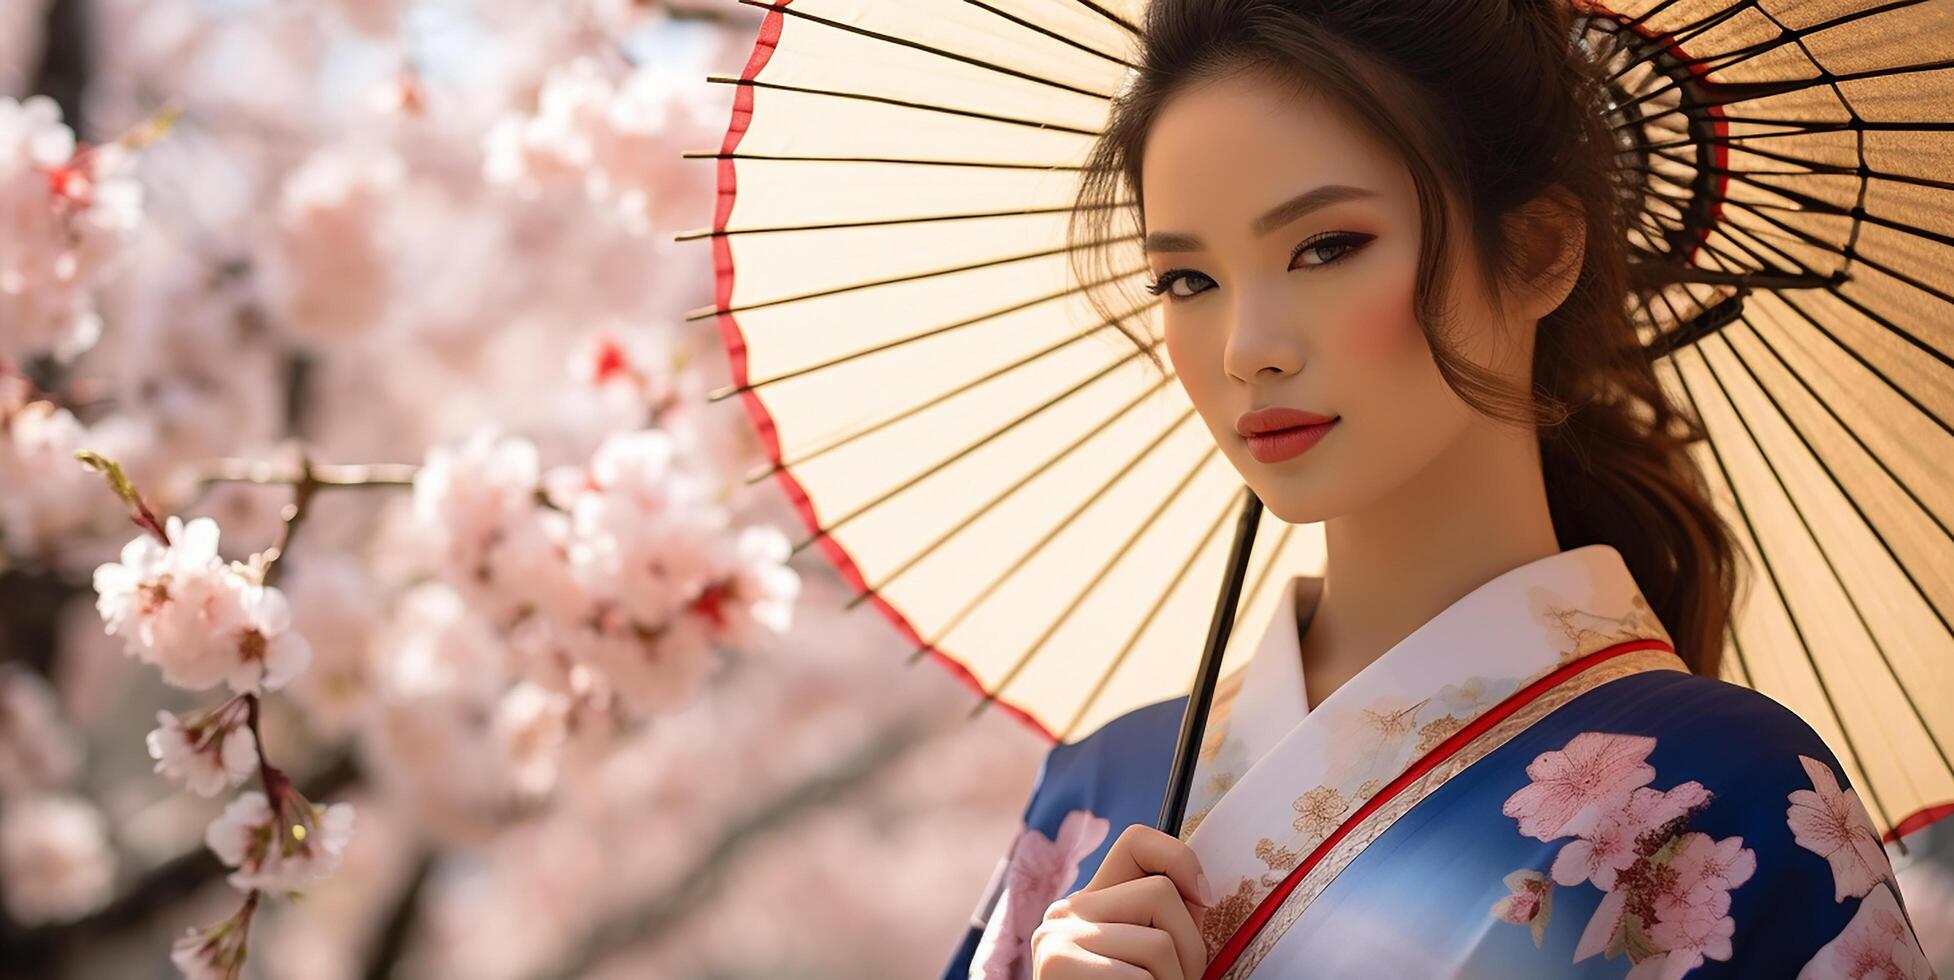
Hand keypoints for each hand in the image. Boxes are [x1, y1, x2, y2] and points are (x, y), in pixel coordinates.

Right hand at [1029, 824, 1214, 978]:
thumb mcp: (1146, 961)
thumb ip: (1161, 925)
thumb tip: (1202, 894)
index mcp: (1091, 904)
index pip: (1138, 840)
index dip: (1182, 858)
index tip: (1204, 899)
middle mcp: (1067, 911)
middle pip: (1160, 893)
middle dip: (1190, 947)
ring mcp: (1058, 937)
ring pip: (1159, 942)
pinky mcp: (1059, 965)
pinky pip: (1140, 977)